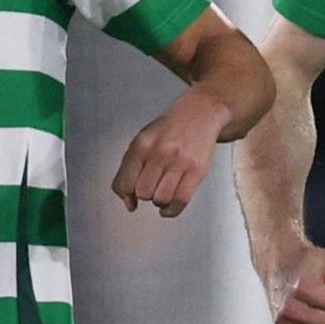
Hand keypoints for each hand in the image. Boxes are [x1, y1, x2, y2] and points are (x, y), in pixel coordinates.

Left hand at [111, 89, 232, 216]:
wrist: (200, 113)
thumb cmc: (168, 130)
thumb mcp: (143, 140)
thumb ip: (130, 169)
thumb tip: (129, 204)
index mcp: (141, 145)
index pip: (124, 182)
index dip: (125, 195)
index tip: (131, 198)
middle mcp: (159, 153)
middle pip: (143, 192)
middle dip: (145, 195)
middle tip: (152, 187)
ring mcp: (180, 162)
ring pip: (161, 198)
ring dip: (159, 200)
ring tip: (163, 192)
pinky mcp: (197, 170)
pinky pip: (181, 200)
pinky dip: (172, 210)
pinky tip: (169, 207)